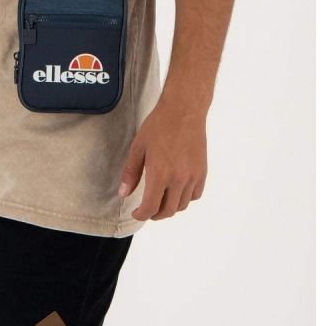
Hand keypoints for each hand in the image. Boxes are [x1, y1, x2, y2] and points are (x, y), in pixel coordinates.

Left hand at [118, 104, 207, 220]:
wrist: (184, 111)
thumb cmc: (158, 126)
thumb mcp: (138, 147)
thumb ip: (131, 173)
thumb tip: (124, 194)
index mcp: (160, 174)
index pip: (151, 208)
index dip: (141, 215)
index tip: (136, 213)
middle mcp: (178, 180)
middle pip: (168, 211)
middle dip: (155, 214)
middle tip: (147, 210)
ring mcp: (193, 177)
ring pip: (182, 205)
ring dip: (170, 207)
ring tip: (161, 200)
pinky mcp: (202, 172)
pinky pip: (195, 195)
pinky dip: (185, 198)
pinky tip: (177, 191)